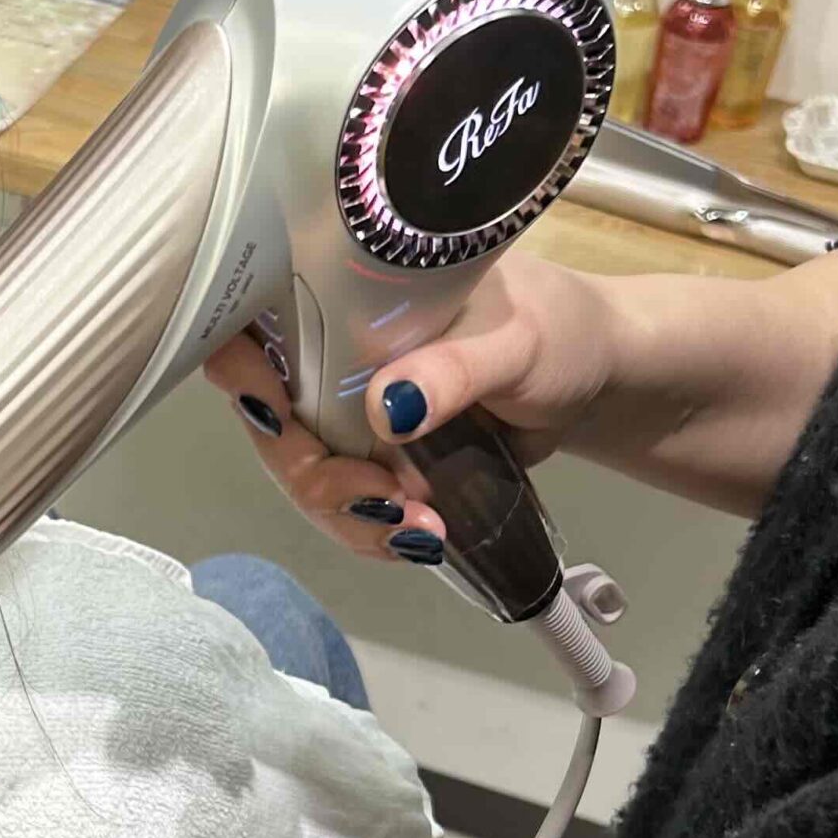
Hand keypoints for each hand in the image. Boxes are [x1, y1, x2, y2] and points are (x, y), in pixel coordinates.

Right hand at [204, 254, 621, 560]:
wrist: (597, 379)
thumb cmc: (559, 331)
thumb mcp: (516, 341)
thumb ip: (454, 369)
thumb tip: (386, 411)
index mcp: (348, 298)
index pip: (256, 323)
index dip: (240, 367)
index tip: (272, 407)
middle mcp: (334, 357)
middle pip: (271, 426)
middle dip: (313, 476)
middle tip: (383, 498)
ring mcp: (352, 417)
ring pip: (307, 478)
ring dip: (351, 518)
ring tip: (422, 531)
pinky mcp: (380, 463)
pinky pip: (350, 509)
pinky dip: (378, 534)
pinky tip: (424, 538)